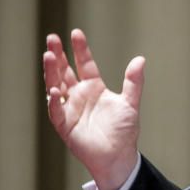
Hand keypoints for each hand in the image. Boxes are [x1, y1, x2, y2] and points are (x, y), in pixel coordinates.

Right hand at [43, 29, 143, 189]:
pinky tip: (55, 91)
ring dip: (52, 72)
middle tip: (52, 38)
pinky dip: (55, 101)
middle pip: (65, 71)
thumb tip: (140, 59)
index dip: (80, 49)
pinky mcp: (65, 125)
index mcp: (94, 88)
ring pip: (56, 86)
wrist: (119, 157)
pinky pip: (56, 111)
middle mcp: (79, 96)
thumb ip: (134, 82)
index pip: (84, 64)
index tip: (76, 33)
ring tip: (49, 56)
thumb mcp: (130, 103)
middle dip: (58, 55)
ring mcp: (70, 109)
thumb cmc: (124, 130)